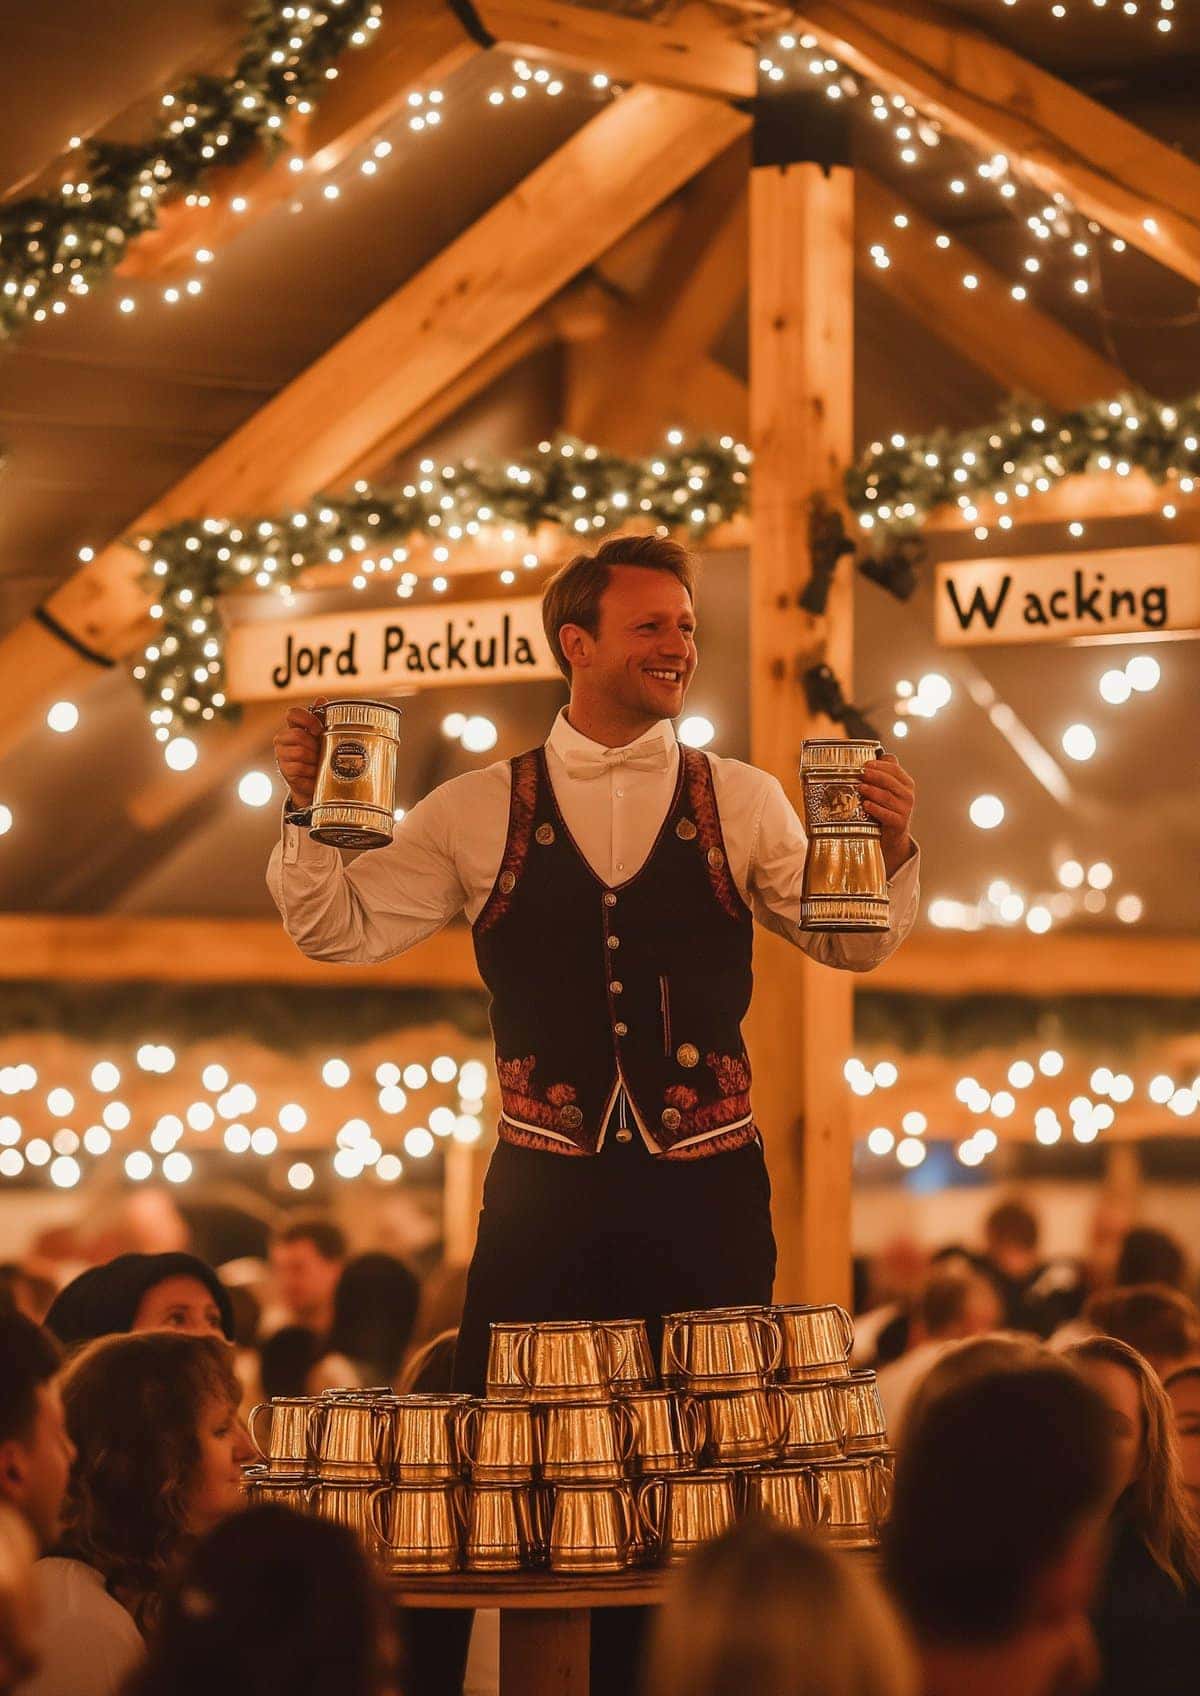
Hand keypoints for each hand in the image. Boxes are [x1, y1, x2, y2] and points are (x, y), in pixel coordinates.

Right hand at [273, 697, 326, 807]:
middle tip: (322, 752)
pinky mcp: (284, 771)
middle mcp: (283, 739)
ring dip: (314, 760)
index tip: (320, 730)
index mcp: (292, 728)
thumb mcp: (323, 738)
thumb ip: (322, 719)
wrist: (314, 785)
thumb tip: (321, 699)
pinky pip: (299, 767)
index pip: (293, 714)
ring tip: (319, 764)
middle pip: (298, 735)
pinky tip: (314, 774)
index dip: (307, 719)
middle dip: (314, 745)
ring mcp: (281, 755)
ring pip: (300, 752)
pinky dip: (311, 771)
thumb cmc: (319, 758)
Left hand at [859, 753, 915, 878]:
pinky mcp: (900, 824)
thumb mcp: (887, 790)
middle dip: (874, 776)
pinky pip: (887, 815)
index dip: (880, 765)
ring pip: (887, 797)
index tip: (865, 764)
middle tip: (860, 773)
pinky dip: (875, 809)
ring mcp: (905, 810)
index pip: (894, 769)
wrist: (893, 835)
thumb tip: (874, 754)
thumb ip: (883, 773)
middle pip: (890, 782)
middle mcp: (908, 795)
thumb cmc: (887, 808)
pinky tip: (865, 805)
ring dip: (872, 791)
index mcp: (906, 783)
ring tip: (860, 787)